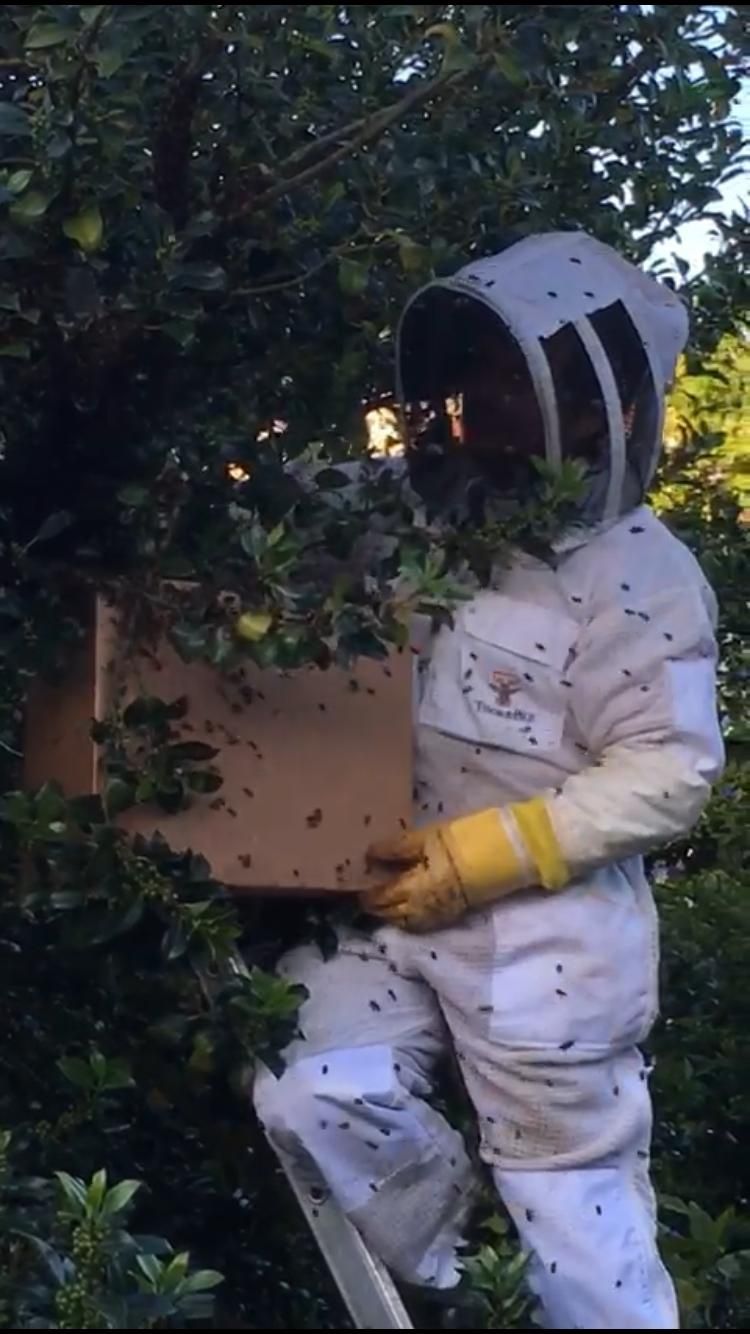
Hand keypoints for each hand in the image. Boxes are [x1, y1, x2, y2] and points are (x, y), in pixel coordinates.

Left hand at [362, 806, 537, 932]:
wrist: (507, 852)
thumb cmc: (464, 839)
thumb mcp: (427, 837)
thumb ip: (397, 849)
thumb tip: (370, 855)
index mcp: (413, 889)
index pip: (381, 897)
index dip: (365, 892)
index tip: (354, 884)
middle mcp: (422, 908)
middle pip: (390, 913)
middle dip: (374, 906)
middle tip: (363, 893)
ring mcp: (438, 913)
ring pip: (405, 920)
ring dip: (390, 913)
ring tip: (380, 901)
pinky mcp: (453, 912)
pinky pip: (422, 921)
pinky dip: (408, 916)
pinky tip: (405, 905)